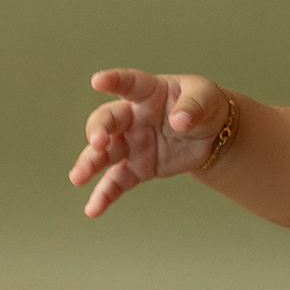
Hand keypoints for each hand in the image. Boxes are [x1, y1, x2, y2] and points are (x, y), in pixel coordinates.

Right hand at [68, 69, 230, 217]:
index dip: (113, 80)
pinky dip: (104, 195)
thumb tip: (180, 121)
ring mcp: (132, 143)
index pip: (129, 83)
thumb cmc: (204, 106)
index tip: (98, 80)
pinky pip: (117, 181)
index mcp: (149, 92)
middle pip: (108, 120)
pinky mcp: (137, 167)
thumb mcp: (206, 98)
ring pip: (105, 153)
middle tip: (97, 142)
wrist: (211, 134)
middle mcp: (133, 117)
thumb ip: (193, 107)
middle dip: (98, 130)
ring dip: (90, 163)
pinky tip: (93, 209)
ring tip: (78, 178)